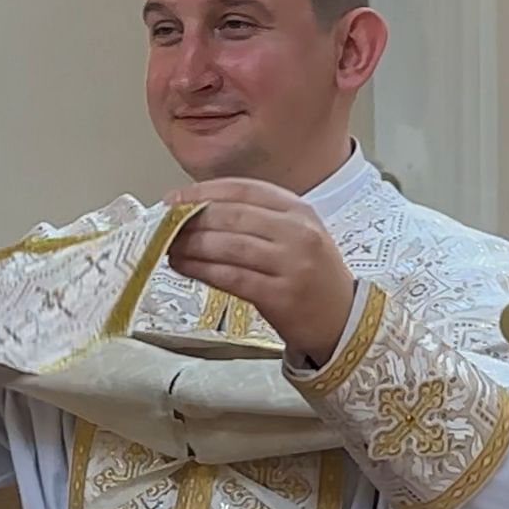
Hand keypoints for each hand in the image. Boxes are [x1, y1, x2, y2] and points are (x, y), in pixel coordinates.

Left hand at [164, 179, 359, 365]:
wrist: (343, 319)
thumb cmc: (311, 275)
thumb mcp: (295, 235)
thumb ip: (255, 220)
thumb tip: (196, 211)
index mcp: (299, 210)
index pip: (244, 190)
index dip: (204, 191)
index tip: (174, 198)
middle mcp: (297, 232)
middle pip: (233, 216)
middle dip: (192, 220)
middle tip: (165, 226)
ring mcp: (291, 264)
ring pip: (229, 246)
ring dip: (192, 246)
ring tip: (169, 249)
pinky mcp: (281, 296)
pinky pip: (232, 277)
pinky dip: (203, 271)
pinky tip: (184, 268)